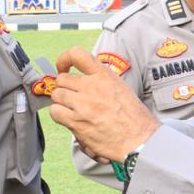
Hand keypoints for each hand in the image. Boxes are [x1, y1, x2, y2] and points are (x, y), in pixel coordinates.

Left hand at [50, 46, 159, 160]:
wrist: (138, 139)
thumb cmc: (133, 117)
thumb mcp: (120, 87)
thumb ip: (100, 80)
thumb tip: (82, 80)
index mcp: (104, 75)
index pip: (76, 54)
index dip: (64, 60)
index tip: (63, 68)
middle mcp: (92, 86)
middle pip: (62, 79)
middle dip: (64, 88)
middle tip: (71, 97)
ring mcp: (83, 104)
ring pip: (57, 96)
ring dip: (61, 103)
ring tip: (72, 110)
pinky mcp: (76, 122)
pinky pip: (55, 112)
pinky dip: (59, 116)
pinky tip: (70, 120)